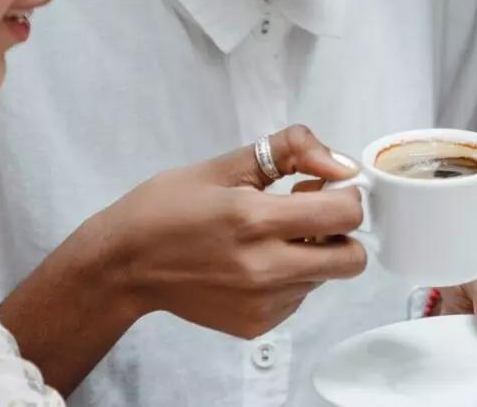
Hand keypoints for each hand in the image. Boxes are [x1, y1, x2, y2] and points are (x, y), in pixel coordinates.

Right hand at [101, 124, 366, 338]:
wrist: (124, 265)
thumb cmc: (168, 207)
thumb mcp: (226, 164)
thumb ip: (292, 151)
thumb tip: (341, 163)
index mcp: (255, 220)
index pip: (345, 213)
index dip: (344, 193)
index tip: (322, 185)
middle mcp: (264, 268)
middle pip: (352, 258)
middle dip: (341, 231)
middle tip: (308, 214)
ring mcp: (262, 303)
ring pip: (326, 277)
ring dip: (313, 254)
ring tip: (269, 237)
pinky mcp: (256, 325)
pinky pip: (299, 298)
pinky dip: (290, 278)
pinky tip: (254, 262)